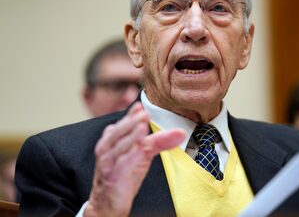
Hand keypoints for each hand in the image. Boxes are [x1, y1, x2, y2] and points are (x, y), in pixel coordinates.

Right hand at [84, 102, 185, 216]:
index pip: (123, 122)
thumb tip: (181, 132)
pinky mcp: (113, 175)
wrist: (108, 202)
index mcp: (113, 138)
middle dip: (130, 122)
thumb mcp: (143, 153)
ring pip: (119, 145)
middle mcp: (108, 147)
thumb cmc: (125, 173)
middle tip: (143, 114)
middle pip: (119, 131)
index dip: (132, 114)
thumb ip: (159, 141)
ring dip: (130, 136)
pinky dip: (130, 156)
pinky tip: (139, 149)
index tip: (141, 106)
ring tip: (141, 127)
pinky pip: (121, 164)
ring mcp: (108, 161)